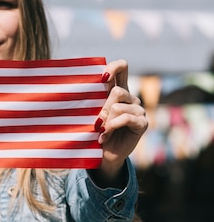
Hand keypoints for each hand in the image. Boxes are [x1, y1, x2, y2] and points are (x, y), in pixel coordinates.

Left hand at [96, 59, 147, 178]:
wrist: (104, 155)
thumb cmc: (95, 132)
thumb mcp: (92, 113)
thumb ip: (92, 100)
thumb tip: (78, 87)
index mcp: (118, 91)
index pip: (122, 68)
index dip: (114, 67)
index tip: (102, 77)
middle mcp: (130, 97)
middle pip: (117, 90)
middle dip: (103, 107)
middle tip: (96, 122)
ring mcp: (138, 109)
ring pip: (118, 106)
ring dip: (106, 121)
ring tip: (101, 132)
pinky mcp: (142, 123)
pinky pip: (126, 118)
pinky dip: (112, 127)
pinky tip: (105, 136)